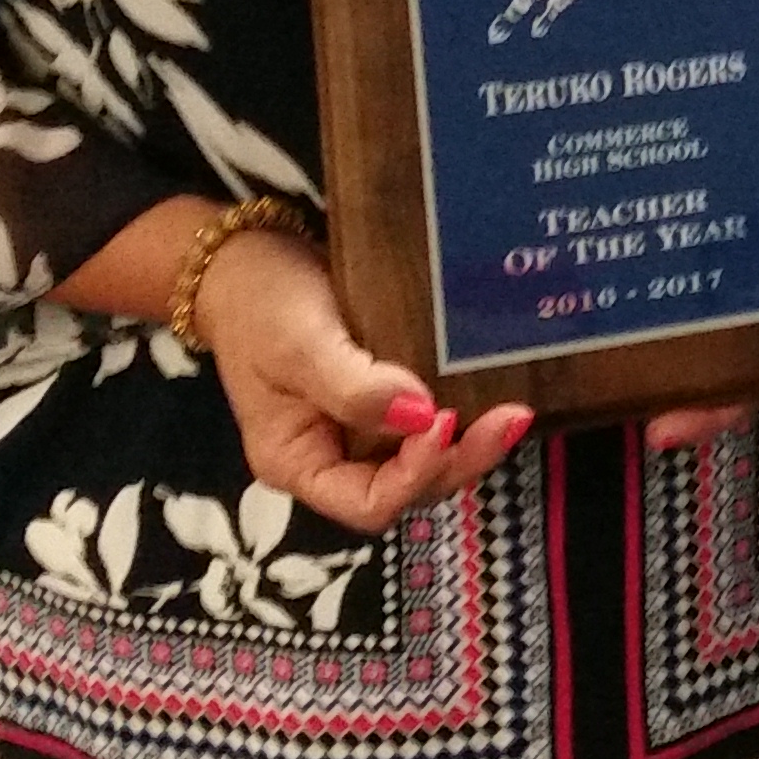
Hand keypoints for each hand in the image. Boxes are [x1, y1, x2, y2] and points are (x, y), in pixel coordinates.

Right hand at [194, 222, 535, 531]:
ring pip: (425, 458)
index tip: (444, 421)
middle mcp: (333, 457)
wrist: (244, 255)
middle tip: (509, 418)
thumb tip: (422, 416)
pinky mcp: (382, 396)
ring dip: (469, 442)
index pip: (367, 503)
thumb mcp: (299, 344)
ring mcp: (359, 429)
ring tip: (513, 411)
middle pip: (407, 486)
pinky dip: (462, 411)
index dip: (415, 474)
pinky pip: (426, 420)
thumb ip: (354, 388)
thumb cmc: (259, 303)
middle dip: (459, 460)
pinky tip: (495, 388)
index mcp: (299, 463)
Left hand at [645, 103, 758, 450]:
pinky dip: (629, 320)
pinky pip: (660, 300)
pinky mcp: (690, 260)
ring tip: (634, 406)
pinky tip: (592, 324)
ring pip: (697, 358)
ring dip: (667, 388)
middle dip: (709, 412)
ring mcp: (731, 293)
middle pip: (745, 384)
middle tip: (672, 427)